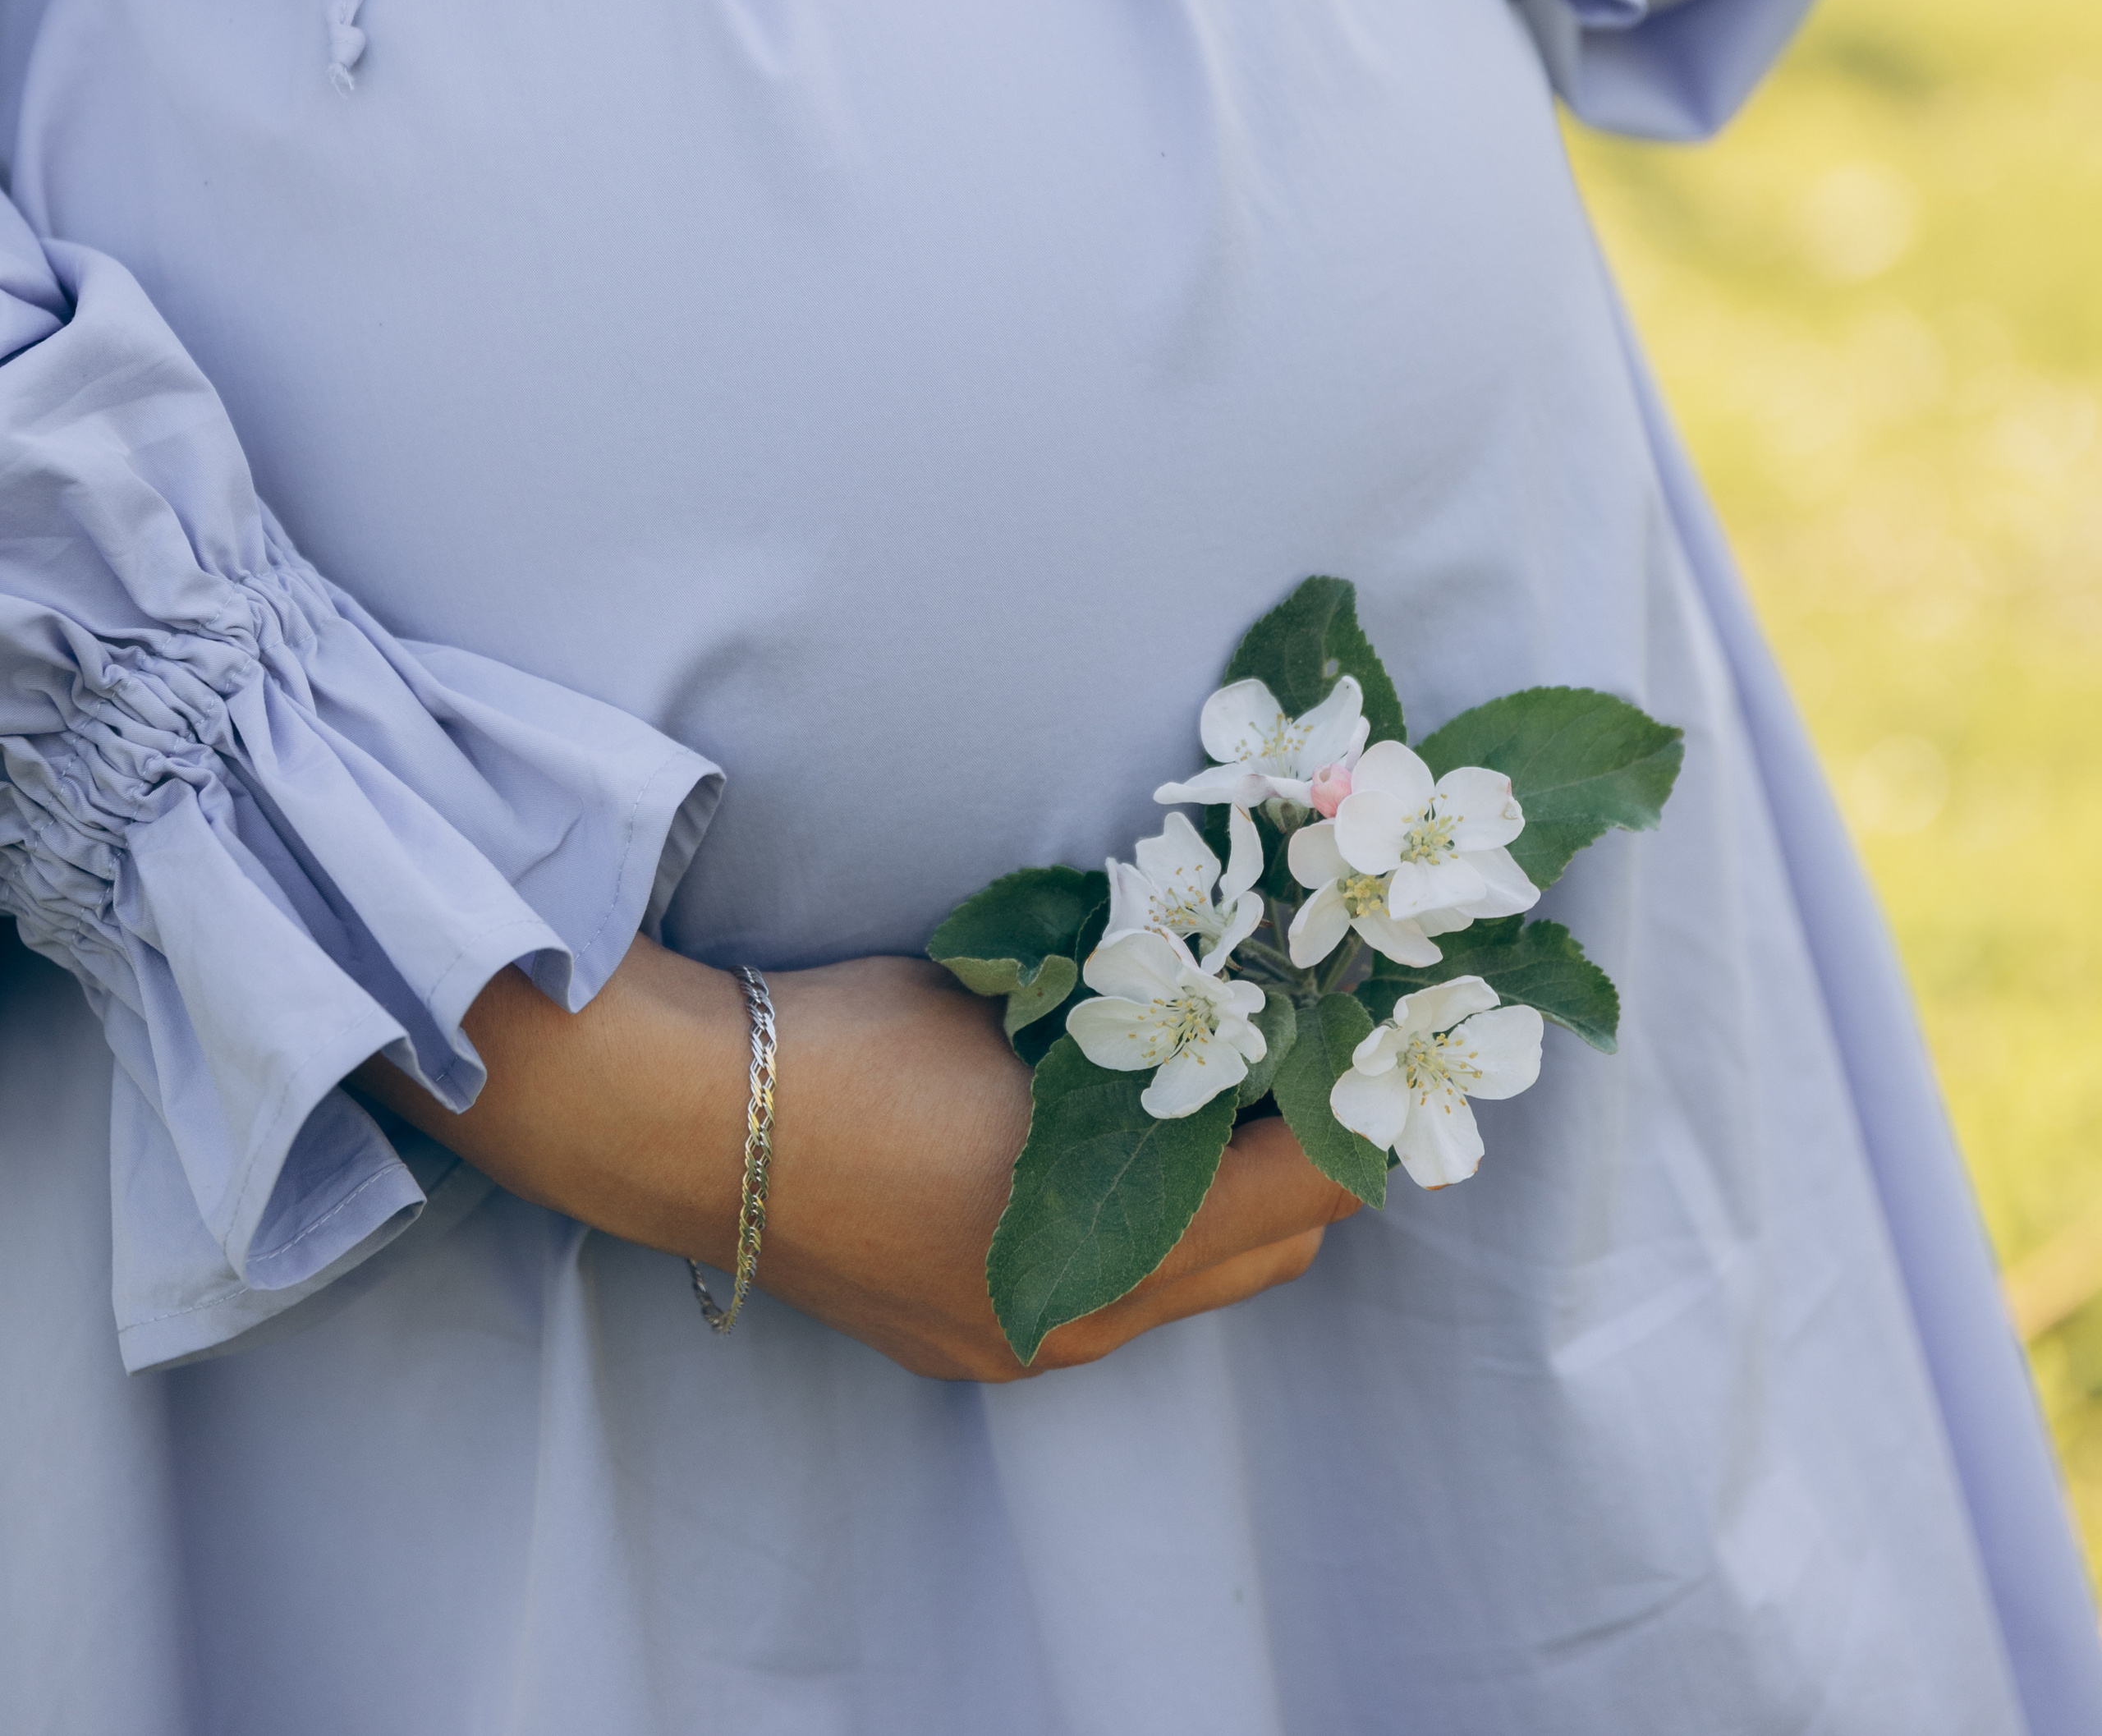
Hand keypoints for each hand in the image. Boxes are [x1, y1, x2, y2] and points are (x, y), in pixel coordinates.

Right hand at [757, 956, 1358, 1379]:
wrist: (692, 1121)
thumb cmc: (862, 1040)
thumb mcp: (1028, 1009)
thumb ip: (1142, 1029)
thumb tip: (1239, 1001)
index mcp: (1104, 1243)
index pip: (1300, 1192)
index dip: (1351, 1115)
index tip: (1371, 1043)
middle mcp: (1080, 1322)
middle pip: (1268, 1254)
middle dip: (1309, 1164)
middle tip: (1312, 1061)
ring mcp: (1020, 1347)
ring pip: (1191, 1286)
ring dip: (1229, 1205)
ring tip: (1224, 1098)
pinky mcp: (968, 1345)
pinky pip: (1110, 1297)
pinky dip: (1147, 1233)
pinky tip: (1118, 1151)